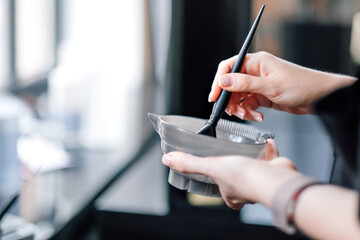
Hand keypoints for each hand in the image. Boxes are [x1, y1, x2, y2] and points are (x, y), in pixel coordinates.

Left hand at [162, 139, 297, 208]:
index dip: (217, 182)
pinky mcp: (274, 170)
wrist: (276, 178)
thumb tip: (168, 160)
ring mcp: (261, 180)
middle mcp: (246, 189)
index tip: (215, 171)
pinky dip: (268, 150)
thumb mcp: (212, 167)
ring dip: (251, 157)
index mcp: (231, 194)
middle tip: (229, 156)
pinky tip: (265, 141)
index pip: (221, 190)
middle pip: (238, 178)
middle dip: (235, 167)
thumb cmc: (245, 177)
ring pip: (254, 168)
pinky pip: (270, 159)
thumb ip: (190, 163)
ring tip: (245, 146)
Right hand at [209, 51, 356, 121]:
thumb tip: (223, 81)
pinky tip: (258, 116)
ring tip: (248, 115)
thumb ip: (244, 84)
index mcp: (256, 62)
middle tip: (232, 111)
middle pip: (232, 85)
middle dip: (230, 100)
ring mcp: (259, 84)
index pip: (229, 67)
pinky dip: (250, 112)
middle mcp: (256, 72)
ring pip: (239, 97)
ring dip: (240, 108)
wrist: (320, 98)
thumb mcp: (270, 86)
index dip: (219, 81)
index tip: (214, 96)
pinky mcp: (263, 95)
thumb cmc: (302, 85)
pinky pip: (249, 104)